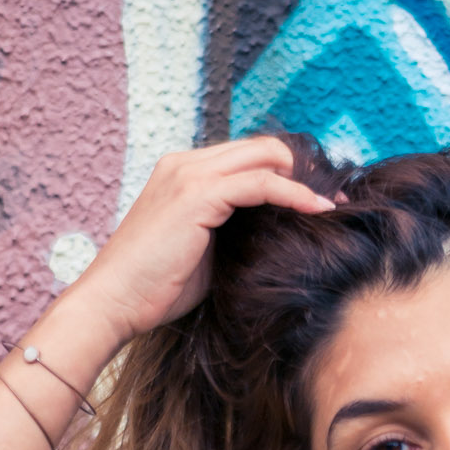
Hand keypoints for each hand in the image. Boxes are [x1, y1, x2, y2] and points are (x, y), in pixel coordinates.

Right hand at [53, 135, 338, 363]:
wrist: (114, 301)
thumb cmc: (154, 287)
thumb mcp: (202, 249)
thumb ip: (231, 229)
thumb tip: (272, 232)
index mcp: (183, 172)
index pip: (246, 156)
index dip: (286, 172)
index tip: (319, 198)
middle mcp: (184, 163)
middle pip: (261, 148)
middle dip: (303, 170)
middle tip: (335, 198)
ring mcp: (188, 174)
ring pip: (264, 157)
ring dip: (304, 179)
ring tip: (333, 205)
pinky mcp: (197, 195)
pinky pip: (260, 183)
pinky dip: (294, 194)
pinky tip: (317, 210)